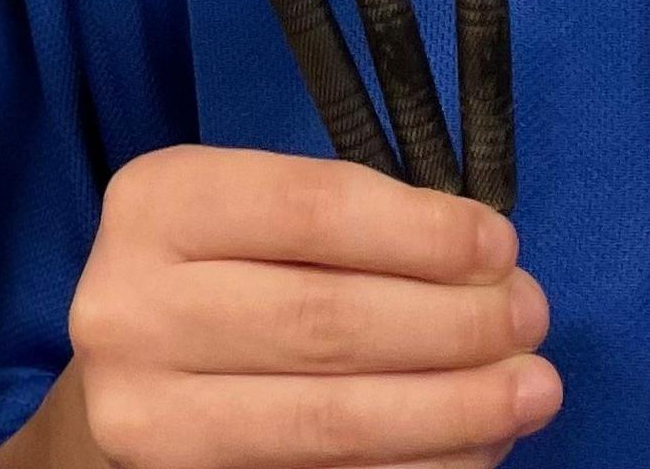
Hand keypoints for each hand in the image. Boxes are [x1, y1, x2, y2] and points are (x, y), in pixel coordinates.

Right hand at [42, 146, 555, 468]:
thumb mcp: (248, 217)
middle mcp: (130, 310)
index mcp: (155, 206)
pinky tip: (476, 447)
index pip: (309, 209)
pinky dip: (419, 467)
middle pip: (325, 320)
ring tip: (530, 388)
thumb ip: (344, 227)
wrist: (119, 392)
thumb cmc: (213, 282)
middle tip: (530, 318)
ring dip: (454, 408)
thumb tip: (485, 267)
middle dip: (453, 323)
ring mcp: (149, 421)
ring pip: (330, 421)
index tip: (500, 246)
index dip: (421, 232)